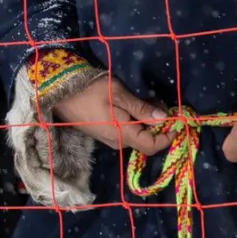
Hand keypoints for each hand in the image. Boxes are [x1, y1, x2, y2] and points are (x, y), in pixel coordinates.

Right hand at [50, 73, 170, 155]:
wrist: (59, 92)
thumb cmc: (90, 91)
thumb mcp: (120, 94)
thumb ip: (142, 109)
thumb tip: (164, 120)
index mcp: (123, 135)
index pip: (153, 146)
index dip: (168, 136)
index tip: (176, 120)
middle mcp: (118, 142)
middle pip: (146, 140)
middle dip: (158, 123)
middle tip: (159, 102)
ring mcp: (109, 138)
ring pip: (137, 134)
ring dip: (146, 120)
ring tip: (147, 99)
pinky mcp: (103, 132)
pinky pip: (126, 131)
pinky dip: (135, 120)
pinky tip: (133, 104)